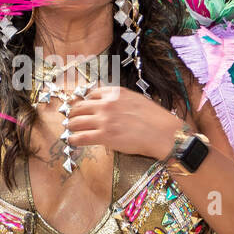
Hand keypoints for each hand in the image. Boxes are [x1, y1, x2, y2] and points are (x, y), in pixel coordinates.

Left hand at [67, 86, 189, 159]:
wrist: (163, 132)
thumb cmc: (155, 118)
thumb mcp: (136, 100)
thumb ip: (120, 100)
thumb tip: (111, 105)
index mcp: (115, 93)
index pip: (91, 94)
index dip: (84, 101)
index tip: (81, 106)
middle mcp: (106, 104)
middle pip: (80, 107)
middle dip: (73, 113)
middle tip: (70, 118)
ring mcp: (104, 120)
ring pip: (77, 121)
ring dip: (71, 126)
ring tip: (69, 130)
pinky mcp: (104, 136)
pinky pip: (81, 137)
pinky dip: (73, 139)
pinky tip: (71, 141)